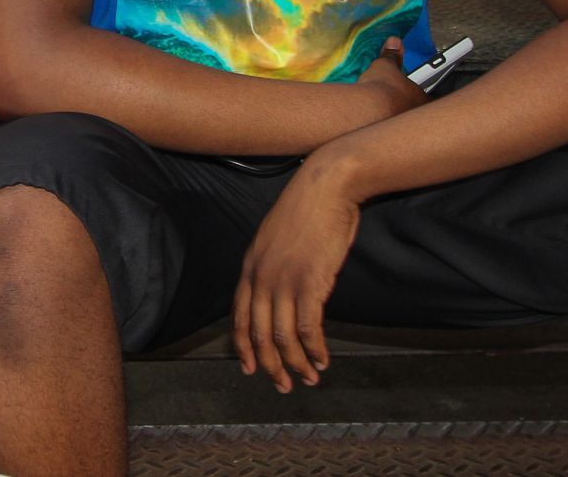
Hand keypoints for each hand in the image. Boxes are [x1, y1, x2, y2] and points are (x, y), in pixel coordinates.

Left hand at [232, 38, 415, 393]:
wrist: (328, 183)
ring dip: (296, 363)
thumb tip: (281, 289)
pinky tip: (324, 359)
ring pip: (283, 336)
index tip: (252, 368)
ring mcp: (284, 280)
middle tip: (284, 385)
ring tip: (310, 378)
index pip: (238, 316)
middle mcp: (261, 276)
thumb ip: (274, 263)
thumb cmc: (310, 206)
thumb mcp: (279, 236)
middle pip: (259, 334)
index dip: (244, 346)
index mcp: (250, 265)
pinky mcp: (310, 281)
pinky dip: (315, 349)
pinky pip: (307, 328)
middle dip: (271, 365)